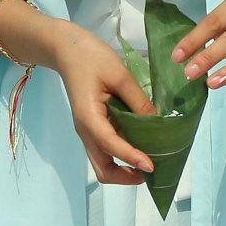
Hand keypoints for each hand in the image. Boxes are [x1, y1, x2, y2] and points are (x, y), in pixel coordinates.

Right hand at [46, 20, 156, 186]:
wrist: (67, 50)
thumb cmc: (91, 57)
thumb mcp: (119, 74)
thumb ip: (138, 100)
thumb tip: (157, 122)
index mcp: (88, 117)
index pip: (111, 145)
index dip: (132, 157)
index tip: (152, 166)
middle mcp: (86, 131)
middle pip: (103, 169)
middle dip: (126, 176)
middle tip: (152, 170)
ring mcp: (88, 131)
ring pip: (104, 163)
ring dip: (125, 169)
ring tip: (150, 162)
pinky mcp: (93, 127)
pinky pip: (107, 150)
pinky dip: (122, 155)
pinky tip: (140, 146)